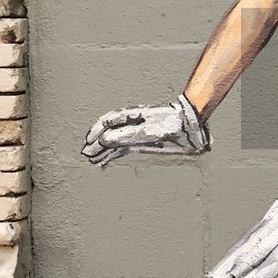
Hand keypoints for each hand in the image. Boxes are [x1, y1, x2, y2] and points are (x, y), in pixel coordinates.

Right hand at [82, 94, 209, 166]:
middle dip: (96, 144)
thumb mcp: (148, 130)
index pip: (108, 121)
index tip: (89, 142)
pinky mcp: (142, 142)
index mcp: (132, 114)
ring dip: (103, 151)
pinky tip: (106, 163)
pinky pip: (123, 148)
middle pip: (108, 132)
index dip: (96, 130)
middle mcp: (131, 123)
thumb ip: (126, 136)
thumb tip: (104, 141)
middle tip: (86, 156)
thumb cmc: (172, 124)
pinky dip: (113, 156)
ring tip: (92, 161)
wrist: (190, 128)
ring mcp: (136, 132)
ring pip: (114, 142)